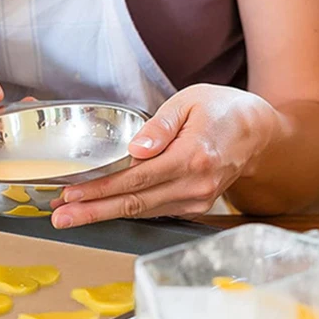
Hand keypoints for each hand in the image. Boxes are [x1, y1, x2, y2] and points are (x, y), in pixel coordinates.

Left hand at [50, 84, 279, 227]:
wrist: (257, 131)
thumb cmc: (221, 109)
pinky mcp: (195, 204)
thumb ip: (159, 126)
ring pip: (142, 212)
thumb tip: (136, 148)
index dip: (100, 189)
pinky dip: (126, 211)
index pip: (135, 179)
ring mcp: (196, 199)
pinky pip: (154, 209)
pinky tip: (101, 209)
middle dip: (93, 211)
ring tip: (71, 214)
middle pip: (134, 203)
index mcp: (191, 157)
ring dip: (104, 214)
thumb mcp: (188, 102)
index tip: (71, 193)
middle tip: (61, 216)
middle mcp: (194, 185)